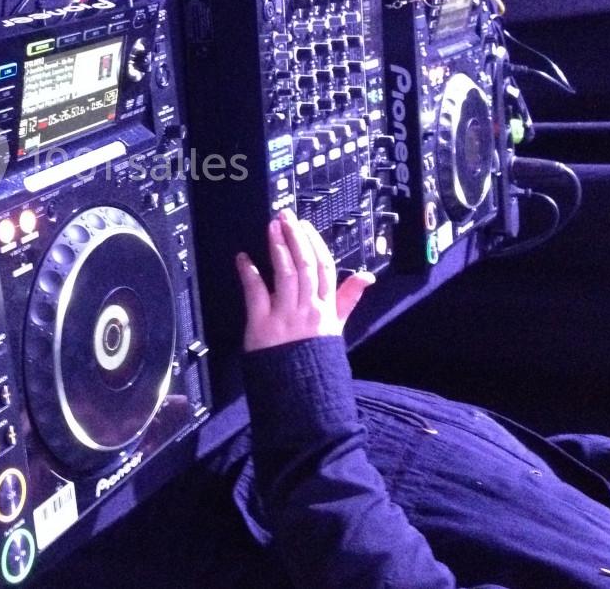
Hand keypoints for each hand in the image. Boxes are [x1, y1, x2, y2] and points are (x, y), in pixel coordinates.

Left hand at [236, 209, 375, 351]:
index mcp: (327, 309)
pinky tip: (243, 257)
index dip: (314, 243)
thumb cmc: (315, 359)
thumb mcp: (337, 329)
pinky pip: (256, 293)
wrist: (300, 393)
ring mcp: (286, 316)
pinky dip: (249, 273)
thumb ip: (348, 299)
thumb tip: (367, 276)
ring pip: (285, 274)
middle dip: (295, 238)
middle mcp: (309, 309)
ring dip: (278, 248)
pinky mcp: (262, 325)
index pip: (325, 268)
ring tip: (271, 227)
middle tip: (285, 216)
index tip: (304, 226)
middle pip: (305, 266)